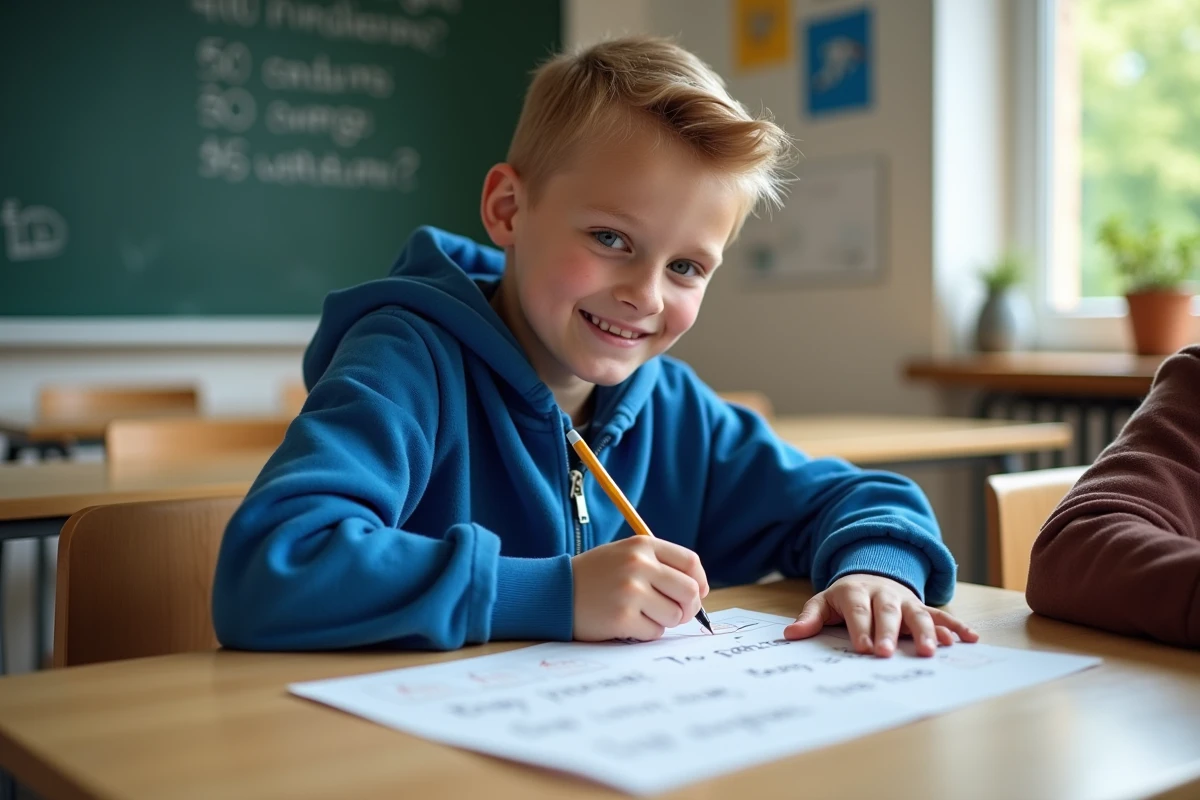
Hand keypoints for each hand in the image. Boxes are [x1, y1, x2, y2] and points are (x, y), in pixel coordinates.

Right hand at [571, 536, 708, 641]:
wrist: (554, 592)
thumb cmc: (595, 577)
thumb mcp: (625, 556)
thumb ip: (658, 566)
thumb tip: (697, 592)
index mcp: (642, 545)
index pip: (690, 562)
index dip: (699, 582)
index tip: (697, 594)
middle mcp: (639, 564)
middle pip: (689, 591)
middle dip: (688, 608)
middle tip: (677, 614)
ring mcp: (630, 591)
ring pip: (674, 615)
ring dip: (664, 621)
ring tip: (642, 615)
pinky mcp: (622, 617)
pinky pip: (654, 632)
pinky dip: (645, 632)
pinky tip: (626, 623)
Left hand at [783, 573, 978, 656]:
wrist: (870, 574)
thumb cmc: (844, 598)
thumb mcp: (823, 602)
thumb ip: (810, 618)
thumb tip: (790, 635)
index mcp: (854, 591)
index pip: (857, 610)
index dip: (861, 628)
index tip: (863, 648)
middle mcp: (883, 593)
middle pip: (887, 611)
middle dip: (889, 632)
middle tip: (888, 653)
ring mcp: (905, 599)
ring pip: (917, 612)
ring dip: (926, 631)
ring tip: (931, 651)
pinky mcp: (922, 606)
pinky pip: (941, 614)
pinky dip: (956, 626)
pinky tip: (970, 639)